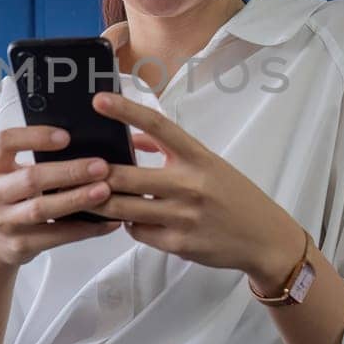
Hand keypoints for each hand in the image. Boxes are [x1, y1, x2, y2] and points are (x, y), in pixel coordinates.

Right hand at [0, 124, 121, 272]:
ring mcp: (3, 223)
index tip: (66, 136)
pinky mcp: (18, 246)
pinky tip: (107, 222)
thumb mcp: (8, 177)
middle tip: (101, 166)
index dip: (35, 136)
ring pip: (41, 209)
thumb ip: (34, 162)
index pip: (5, 142)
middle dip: (69, 172)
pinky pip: (55, 237)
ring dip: (76, 199)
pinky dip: (84, 229)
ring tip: (104, 191)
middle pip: (31, 179)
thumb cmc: (8, 201)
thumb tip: (85, 145)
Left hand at [87, 92, 306, 286]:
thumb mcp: (209, 164)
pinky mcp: (178, 243)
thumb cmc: (233, 195)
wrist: (264, 238)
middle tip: (79, 170)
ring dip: (103, 202)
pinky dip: (129, 223)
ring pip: (124, 208)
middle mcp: (190, 184)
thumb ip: (170, 151)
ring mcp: (183, 216)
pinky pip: (137, 231)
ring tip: (91, 195)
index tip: (99, 100)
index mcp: (198, 157)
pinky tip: (132, 219)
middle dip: (98, 175)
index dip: (126, 111)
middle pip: (127, 176)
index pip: (158, 126)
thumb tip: (132, 140)